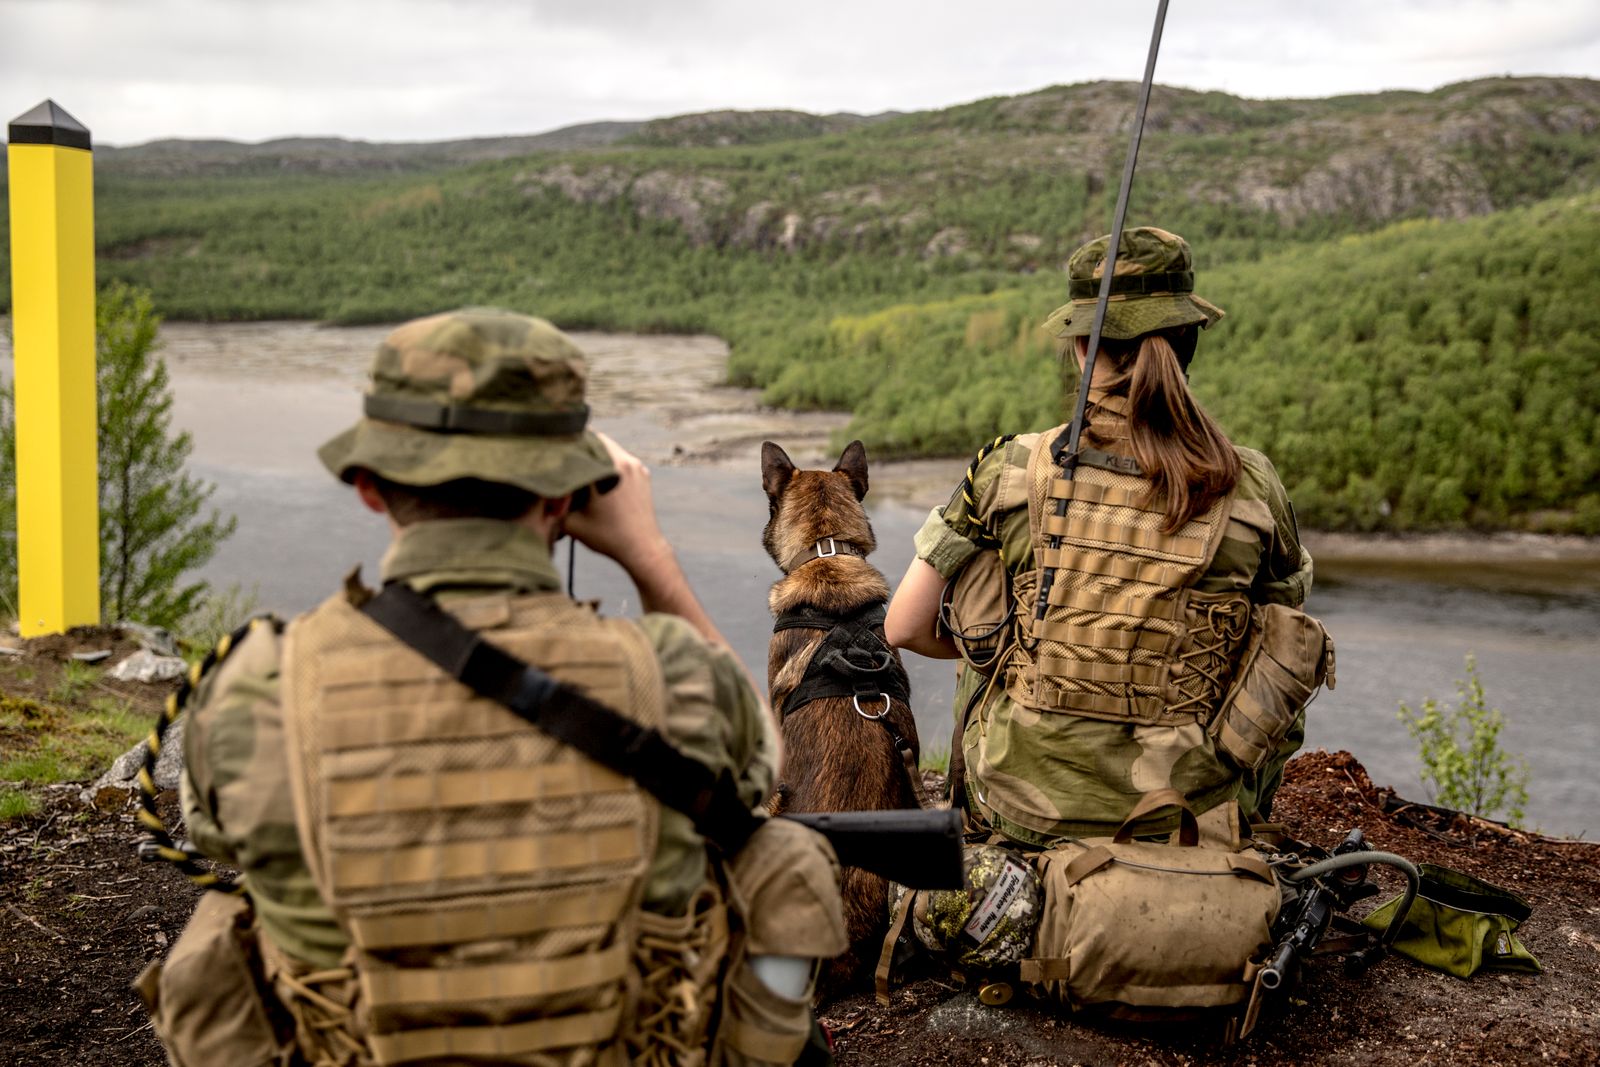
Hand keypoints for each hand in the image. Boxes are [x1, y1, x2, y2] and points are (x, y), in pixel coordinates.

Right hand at [563, 431, 731, 648]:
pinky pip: (621, 459)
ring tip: (578, 467)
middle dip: (579, 447)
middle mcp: (625, 461)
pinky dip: (608, 463)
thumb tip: (536, 489)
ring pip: (609, 449)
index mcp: (608, 468)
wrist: (642, 548)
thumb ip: (553, 503)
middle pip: (596, 440)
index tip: (552, 449)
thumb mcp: (571, 522)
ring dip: (594, 455)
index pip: (582, 440)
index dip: (565, 443)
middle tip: (563, 456)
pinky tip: (596, 477)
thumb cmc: (607, 537)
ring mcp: (637, 467)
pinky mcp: (644, 475)